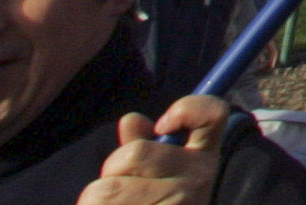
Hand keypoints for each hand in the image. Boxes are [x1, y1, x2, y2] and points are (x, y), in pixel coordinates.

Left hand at [78, 99, 227, 204]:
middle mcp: (195, 182)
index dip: (187, 109)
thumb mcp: (163, 180)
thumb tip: (130, 121)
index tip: (162, 124)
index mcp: (202, 161)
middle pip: (131, 155)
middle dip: (110, 172)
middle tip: (121, 193)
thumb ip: (145, 148)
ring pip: (103, 191)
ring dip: (93, 204)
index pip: (212, 113)